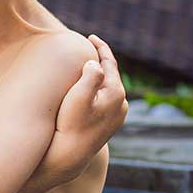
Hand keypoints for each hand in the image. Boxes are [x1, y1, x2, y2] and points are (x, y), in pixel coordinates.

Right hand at [42, 33, 128, 180]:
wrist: (70, 155)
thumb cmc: (70, 125)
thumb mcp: (78, 97)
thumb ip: (90, 75)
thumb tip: (95, 62)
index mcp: (116, 92)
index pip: (109, 62)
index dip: (100, 47)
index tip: (90, 37)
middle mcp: (121, 103)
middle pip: (110, 73)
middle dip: (99, 61)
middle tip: (86, 48)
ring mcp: (117, 115)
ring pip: (108, 87)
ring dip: (99, 76)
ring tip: (86, 66)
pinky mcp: (111, 124)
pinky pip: (106, 98)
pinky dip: (98, 89)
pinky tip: (88, 89)